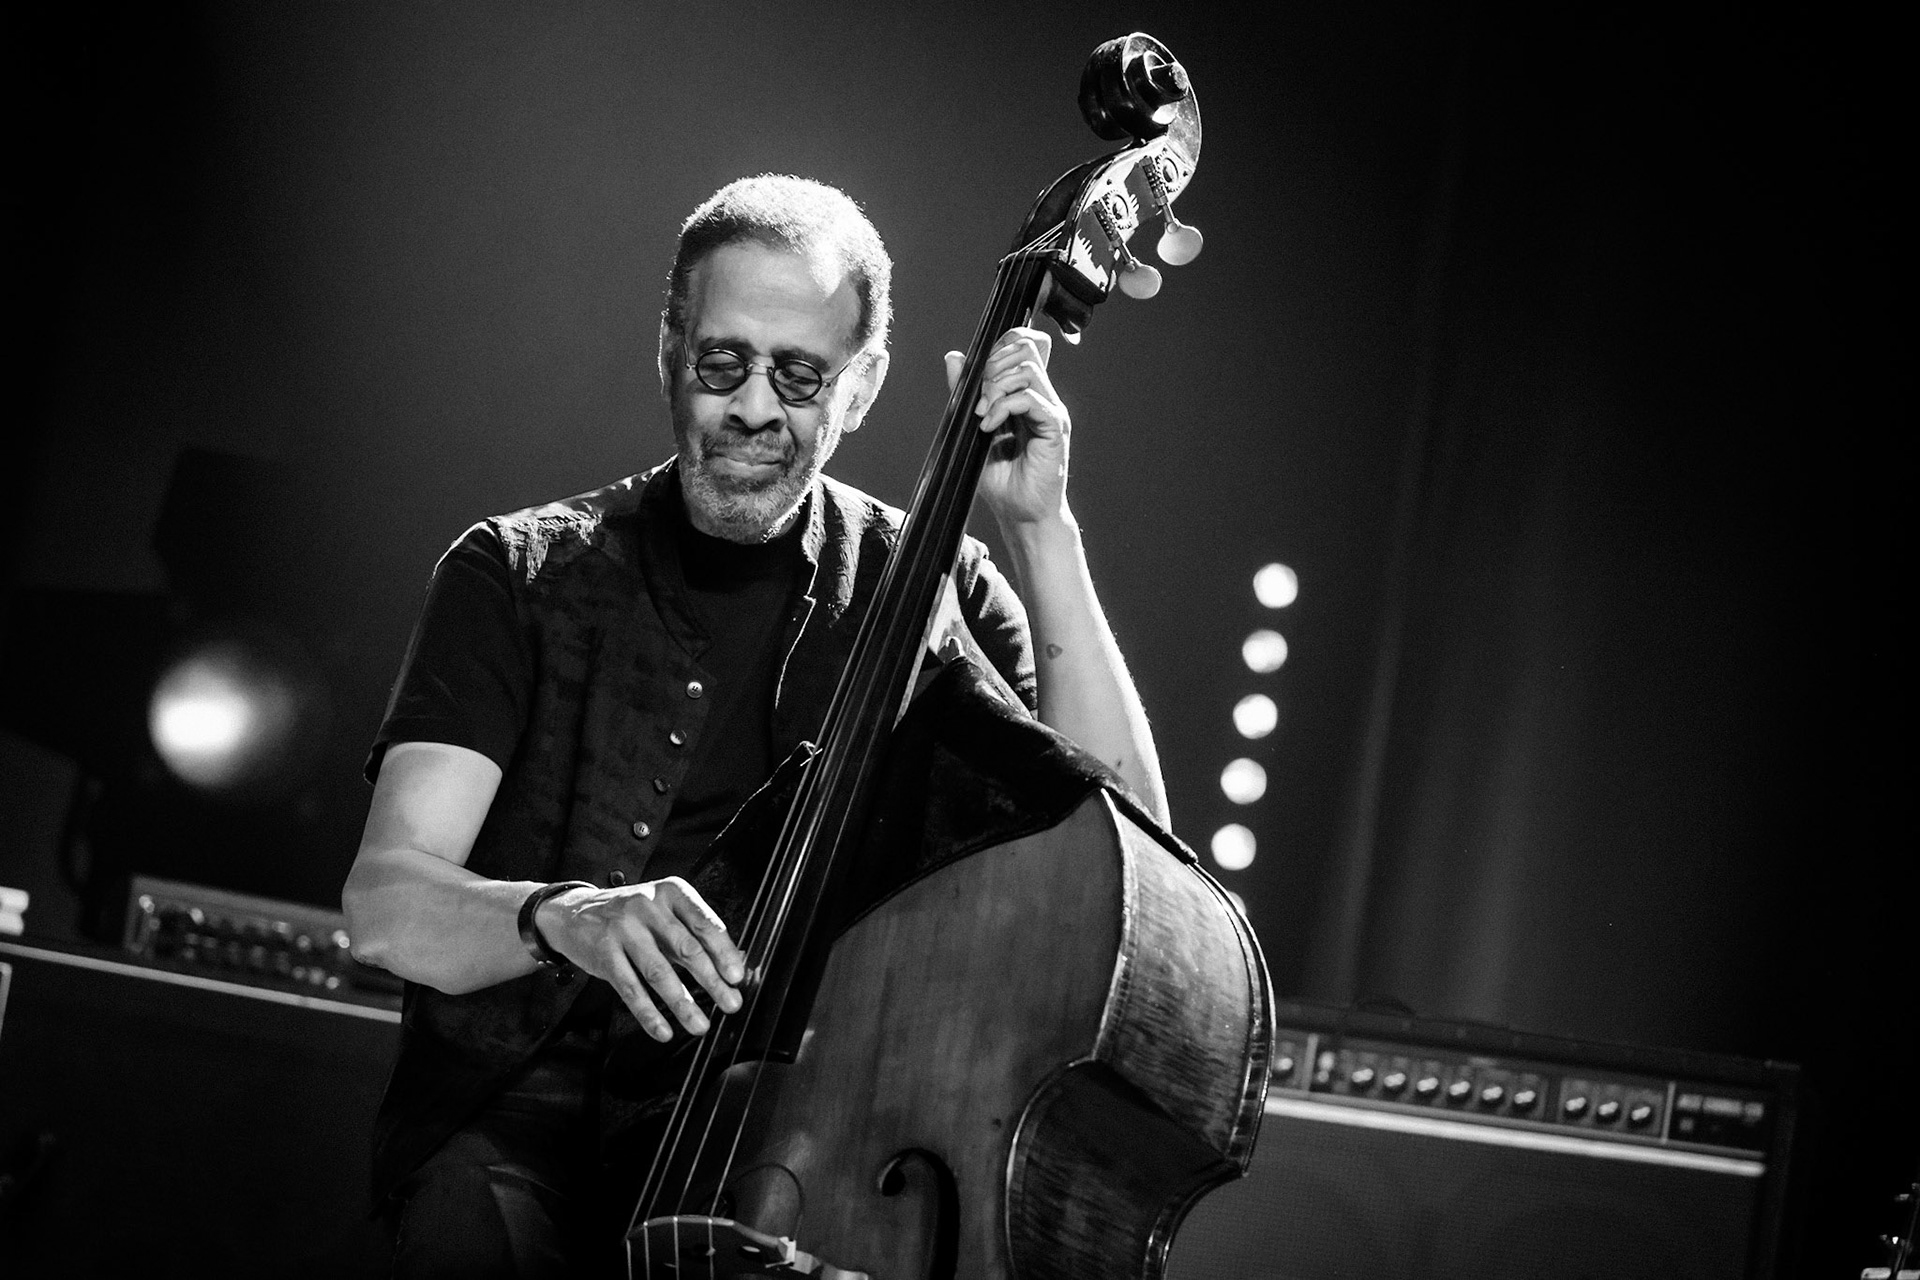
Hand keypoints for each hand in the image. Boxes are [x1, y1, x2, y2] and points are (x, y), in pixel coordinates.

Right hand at [537, 878, 745, 1040]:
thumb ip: (695, 935)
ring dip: (682, 1004)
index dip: (724, 952)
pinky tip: (663, 1030)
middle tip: (730, 1004)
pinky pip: (630, 989)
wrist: (574, 913)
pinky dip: (649, 1014)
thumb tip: (734, 963)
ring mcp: (624, 929)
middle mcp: (648, 907)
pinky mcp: (604, 953)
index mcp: (670, 893)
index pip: (704, 923)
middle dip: (712, 981)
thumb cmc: (630, 916)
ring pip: (658, 973)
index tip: (737, 976)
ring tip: (700, 1025)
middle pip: (686, 949)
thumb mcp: (665, 913)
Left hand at [944, 327, 1071, 529]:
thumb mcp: (973, 427)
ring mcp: (1050, 411)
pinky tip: (989, 427)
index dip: (997, 349)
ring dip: (995, 388)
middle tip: (978, 398)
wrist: (1020, 514)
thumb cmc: (1002, 480)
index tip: (976, 377)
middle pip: (1025, 348)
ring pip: (1027, 369)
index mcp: (1027, 394)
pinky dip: (1003, 408)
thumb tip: (954, 357)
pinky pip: (1030, 398)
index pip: (1021, 345)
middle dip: (993, 365)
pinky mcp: (1054, 428)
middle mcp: (1042, 397)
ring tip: (982, 416)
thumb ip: (966, 392)